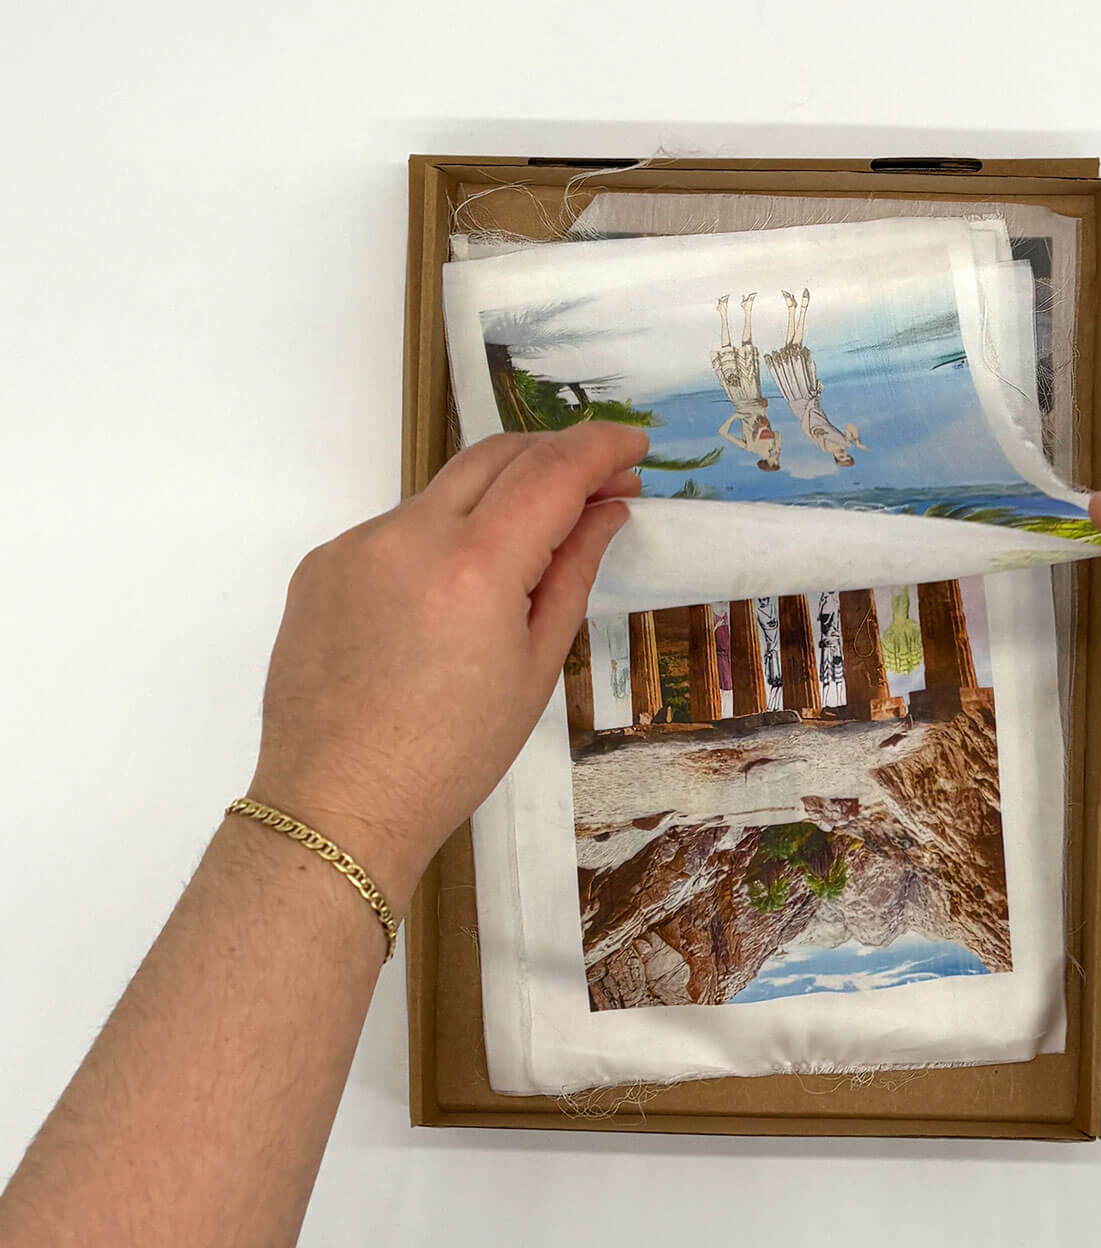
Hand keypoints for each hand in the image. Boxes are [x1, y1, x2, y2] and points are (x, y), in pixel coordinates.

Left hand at [248, 422, 647, 908]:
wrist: (339, 803)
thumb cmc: (454, 755)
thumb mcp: (535, 666)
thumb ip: (571, 572)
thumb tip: (605, 511)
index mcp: (475, 565)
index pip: (551, 471)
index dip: (601, 447)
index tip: (633, 443)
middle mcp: (409, 534)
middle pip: (496, 455)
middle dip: (554, 454)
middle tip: (598, 480)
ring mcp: (356, 544)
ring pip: (443, 491)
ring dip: (496, 497)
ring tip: (529, 543)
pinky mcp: (320, 564)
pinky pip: (396, 530)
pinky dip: (439, 538)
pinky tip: (451, 596)